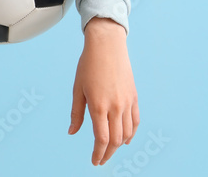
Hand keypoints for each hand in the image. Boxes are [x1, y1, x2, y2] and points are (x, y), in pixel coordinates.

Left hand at [68, 18, 138, 165]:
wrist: (107, 46)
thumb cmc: (88, 65)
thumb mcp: (77, 89)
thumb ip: (77, 113)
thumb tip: (72, 132)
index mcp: (99, 106)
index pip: (101, 139)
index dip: (98, 153)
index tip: (95, 161)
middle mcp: (115, 107)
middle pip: (116, 140)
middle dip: (108, 153)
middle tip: (101, 160)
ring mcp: (127, 102)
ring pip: (127, 133)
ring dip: (119, 145)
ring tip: (110, 149)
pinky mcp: (134, 97)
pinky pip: (135, 121)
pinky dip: (132, 133)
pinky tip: (126, 139)